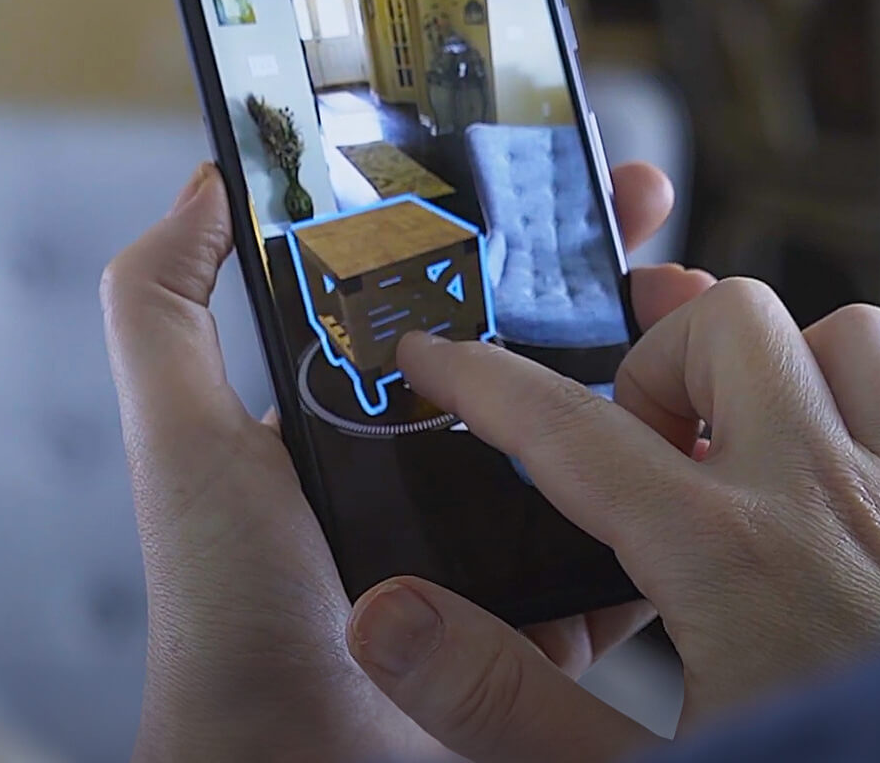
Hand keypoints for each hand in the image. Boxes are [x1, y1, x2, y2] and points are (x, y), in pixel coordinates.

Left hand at [101, 160, 712, 760]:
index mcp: (370, 414)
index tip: (570, 175)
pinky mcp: (555, 618)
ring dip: (664, 368)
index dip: (515, 231)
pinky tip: (715, 429)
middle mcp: (443, 470)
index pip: (457, 295)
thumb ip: (163, 305)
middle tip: (657, 221)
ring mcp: (507, 545)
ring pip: (606, 437)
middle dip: (611, 277)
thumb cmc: (222, 607)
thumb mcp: (179, 436)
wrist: (285, 762)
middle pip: (548, 349)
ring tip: (698, 309)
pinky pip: (633, 546)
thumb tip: (207, 181)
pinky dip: (679, 494)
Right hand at [349, 281, 879, 762]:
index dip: (483, 384)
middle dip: (661, 359)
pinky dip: (879, 416)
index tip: (431, 360)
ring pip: (852, 339)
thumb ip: (501, 701)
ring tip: (737, 447)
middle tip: (636, 447)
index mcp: (729, 558)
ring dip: (783, 370)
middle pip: (734, 325)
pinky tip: (841, 485)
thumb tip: (384, 618)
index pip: (572, 433)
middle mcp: (829, 499)